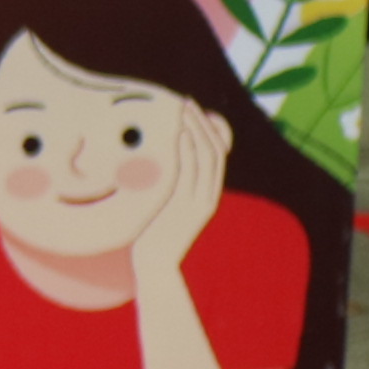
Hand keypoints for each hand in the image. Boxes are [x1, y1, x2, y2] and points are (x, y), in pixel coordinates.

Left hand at [133, 98, 229, 282]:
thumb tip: (156, 172)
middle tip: (186, 102)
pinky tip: (180, 132)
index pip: (215, 156)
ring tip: (182, 108)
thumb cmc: (153, 239)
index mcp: (206, 196)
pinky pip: (191, 172)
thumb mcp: (164, 210)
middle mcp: (208, 196)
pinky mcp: (188, 207)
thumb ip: (168, 192)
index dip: (207, 131)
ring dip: (195, 130)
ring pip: (205, 158)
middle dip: (201, 124)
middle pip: (214, 151)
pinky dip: (188, 150)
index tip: (193, 111)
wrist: (155, 266)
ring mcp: (200, 201)